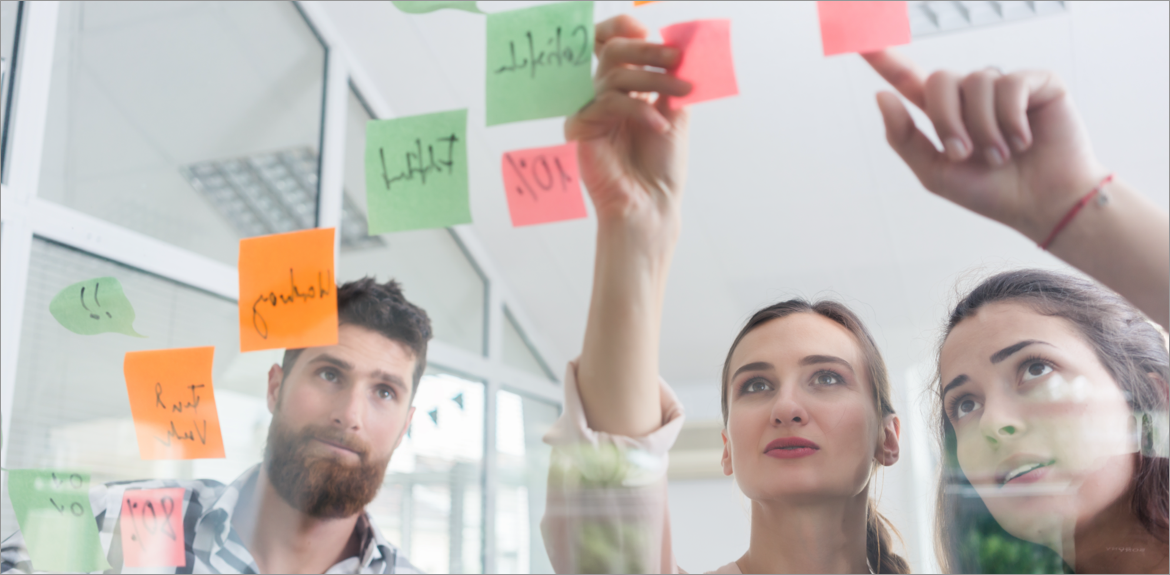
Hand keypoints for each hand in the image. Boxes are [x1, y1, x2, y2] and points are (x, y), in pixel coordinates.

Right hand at [566, 15, 691, 237]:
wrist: (652, 204)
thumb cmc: (661, 167)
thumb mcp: (674, 113)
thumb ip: (670, 80)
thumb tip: (680, 46)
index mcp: (624, 89)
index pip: (611, 45)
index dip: (623, 29)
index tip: (650, 29)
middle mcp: (603, 96)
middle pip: (613, 52)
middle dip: (648, 50)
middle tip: (677, 58)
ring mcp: (590, 111)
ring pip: (614, 75)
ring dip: (653, 78)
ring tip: (682, 92)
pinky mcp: (581, 129)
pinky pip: (607, 103)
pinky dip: (639, 111)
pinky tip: (659, 126)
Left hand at [864, 51, 1108, 242]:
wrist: (1041, 204)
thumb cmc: (992, 192)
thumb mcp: (935, 173)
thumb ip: (904, 136)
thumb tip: (881, 95)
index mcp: (944, 114)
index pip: (908, 78)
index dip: (886, 58)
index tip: (862, 39)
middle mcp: (972, 95)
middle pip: (939, 79)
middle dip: (947, 120)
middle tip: (964, 154)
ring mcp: (1004, 86)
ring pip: (976, 82)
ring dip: (983, 128)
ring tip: (1001, 155)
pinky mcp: (1038, 83)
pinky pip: (1010, 84)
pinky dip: (1011, 119)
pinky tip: (1023, 140)